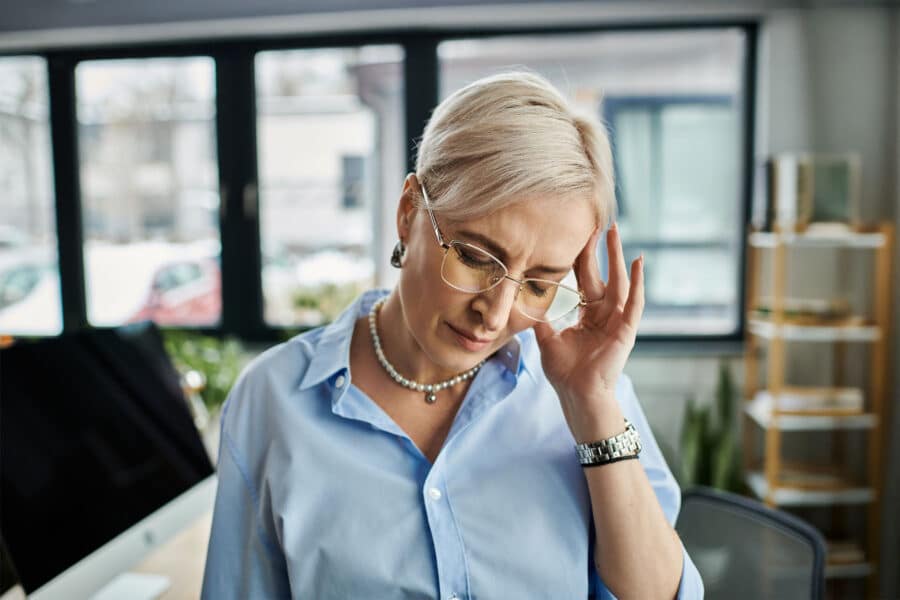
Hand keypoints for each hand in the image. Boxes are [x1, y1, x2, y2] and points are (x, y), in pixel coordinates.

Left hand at [533, 222, 644, 439]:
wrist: (577, 395)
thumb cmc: (565, 373)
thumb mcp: (546, 339)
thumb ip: (540, 318)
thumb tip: (523, 300)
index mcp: (588, 315)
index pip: (584, 280)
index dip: (580, 259)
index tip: (576, 235)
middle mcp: (604, 314)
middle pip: (602, 274)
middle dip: (600, 250)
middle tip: (599, 223)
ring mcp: (617, 321)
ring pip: (619, 281)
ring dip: (617, 256)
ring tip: (616, 232)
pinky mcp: (626, 330)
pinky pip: (634, 302)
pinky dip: (637, 282)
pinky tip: (637, 262)